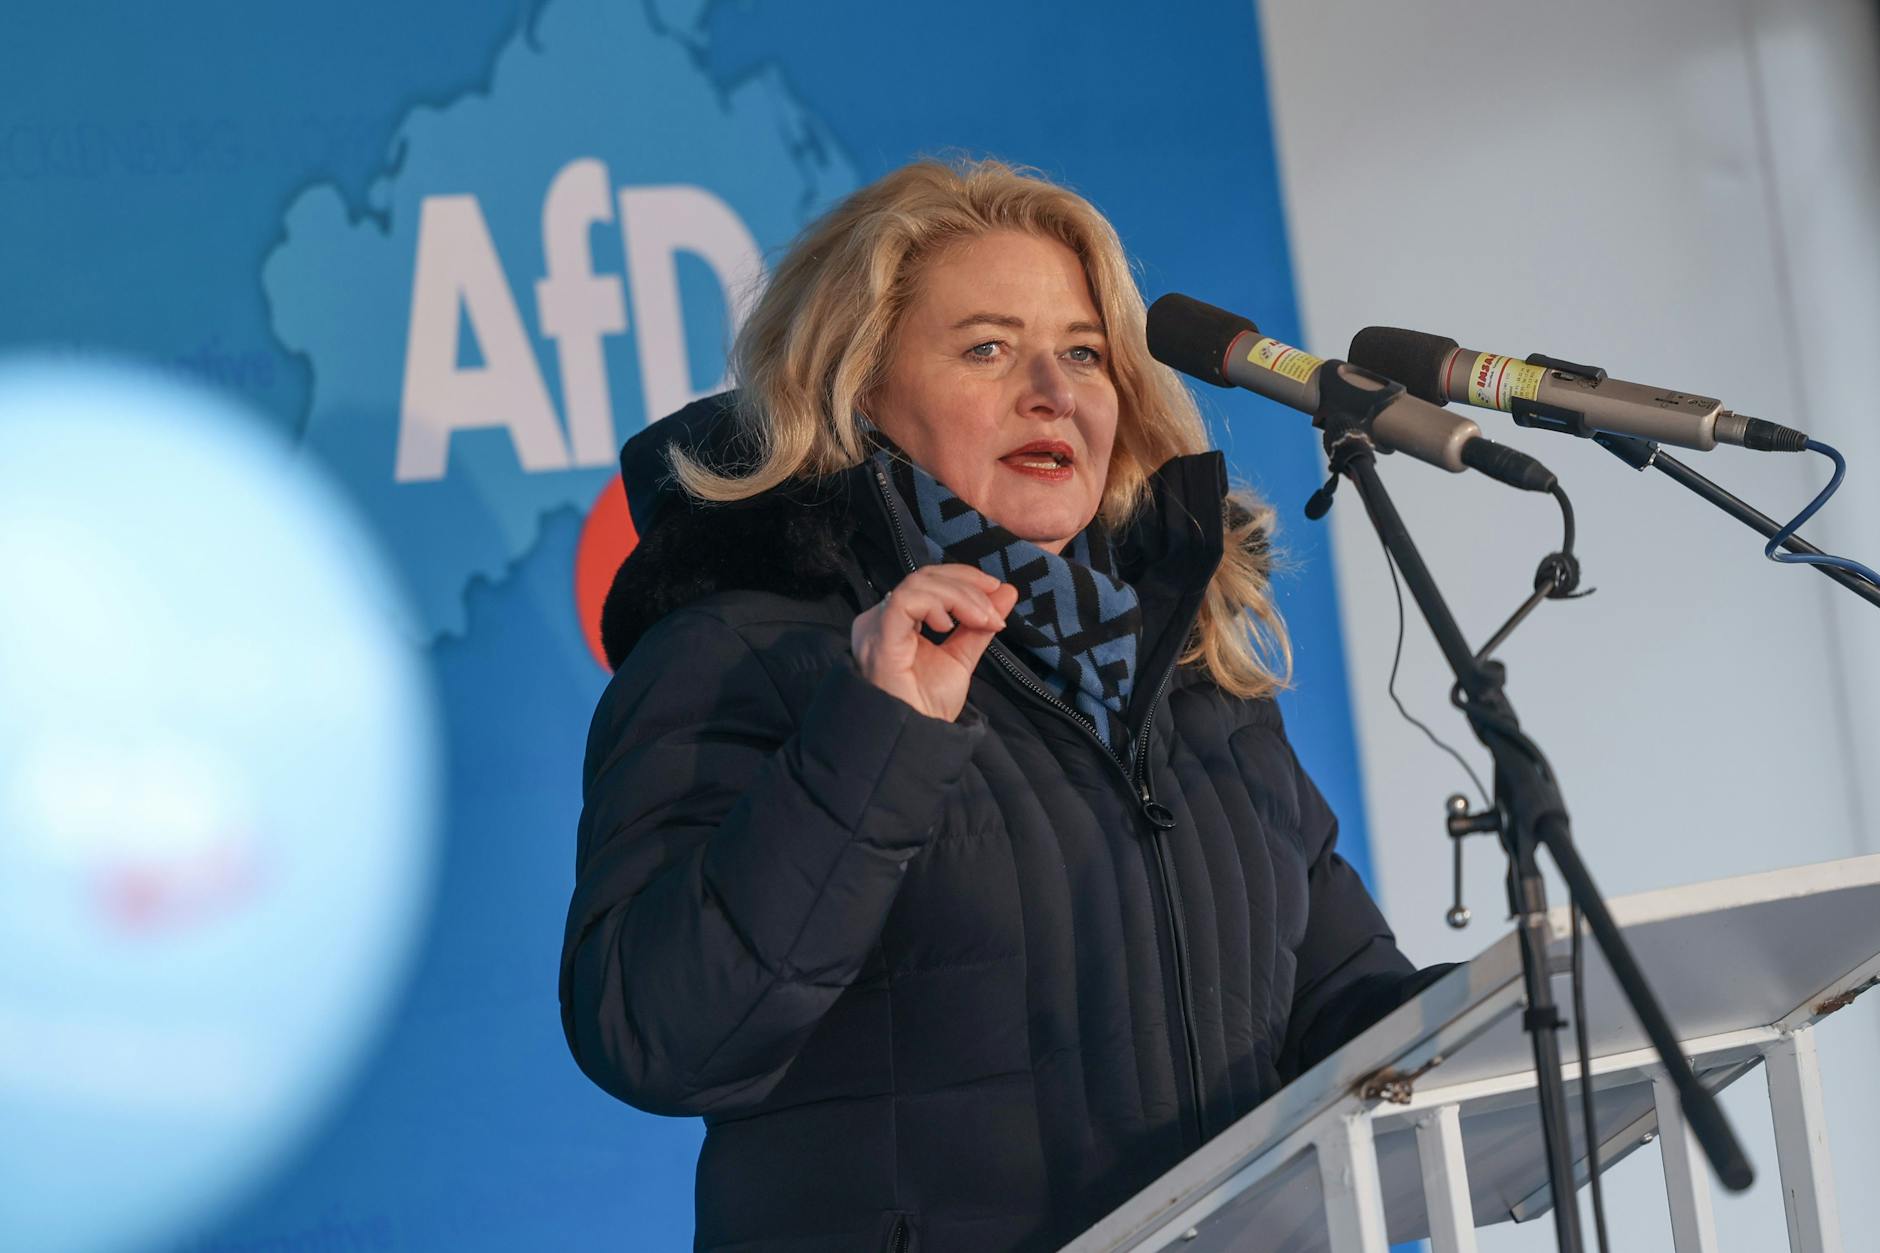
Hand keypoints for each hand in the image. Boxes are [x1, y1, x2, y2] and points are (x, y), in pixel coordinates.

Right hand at [851, 564, 1018, 721]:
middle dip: (968, 586)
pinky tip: (950, 626)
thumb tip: (1006, 592)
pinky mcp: (879, 638)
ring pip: (919, 584)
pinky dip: (938, 604)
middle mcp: (880, 619)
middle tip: (993, 611)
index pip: (928, 580)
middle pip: (925, 576)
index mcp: (896, 621)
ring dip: (960, 597)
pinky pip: (906, 601)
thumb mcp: (960, 657)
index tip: (997, 592)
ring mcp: (876, 627)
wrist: (916, 738)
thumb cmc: (927, 705)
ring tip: (981, 621)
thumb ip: (978, 625)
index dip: (965, 578)